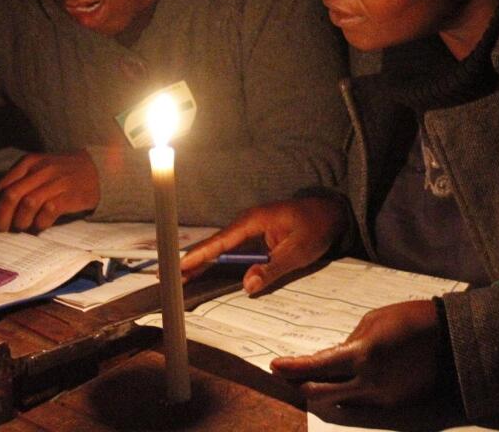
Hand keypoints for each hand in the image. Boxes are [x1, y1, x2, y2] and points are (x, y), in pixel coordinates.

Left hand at [0, 151, 99, 236]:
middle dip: (0, 219)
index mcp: (26, 163)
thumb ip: (6, 185)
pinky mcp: (70, 194)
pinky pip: (49, 211)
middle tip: (2, 229)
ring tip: (24, 226)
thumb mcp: (31, 174)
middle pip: (9, 196)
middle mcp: (39, 170)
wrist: (96, 170)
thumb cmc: (58, 175)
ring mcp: (56, 181)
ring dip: (21, 222)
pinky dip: (40, 222)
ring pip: (28, 204)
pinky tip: (41, 224)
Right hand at [179, 196, 347, 293]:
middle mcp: (246, 223)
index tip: (178, 267)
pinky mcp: (255, 237)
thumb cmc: (317, 227)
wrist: (331, 212)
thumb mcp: (299, 251)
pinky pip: (230, 250)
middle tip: (167, 276)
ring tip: (179, 278)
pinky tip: (204, 272)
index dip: (199, 256)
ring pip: (220, 248)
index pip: (220, 241)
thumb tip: (247, 285)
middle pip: (214, 244)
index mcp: (253, 221)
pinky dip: (215, 261)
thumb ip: (273, 267)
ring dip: (201, 262)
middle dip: (191, 260)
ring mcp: (250, 229)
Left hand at [271, 300, 443, 406]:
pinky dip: (346, 395)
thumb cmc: (411, 319)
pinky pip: (360, 403)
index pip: (316, 367)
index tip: (274, 366)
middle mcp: (368, 382)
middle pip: (322, 392)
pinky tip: (339, 385)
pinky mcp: (393, 405)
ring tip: (308, 381)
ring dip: (321, 392)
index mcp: (362, 355)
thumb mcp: (373, 319)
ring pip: (340, 402)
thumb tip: (335, 356)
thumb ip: (350, 341)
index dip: (292, 368)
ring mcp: (382, 398)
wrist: (451, 340)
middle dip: (299, 385)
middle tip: (285, 376)